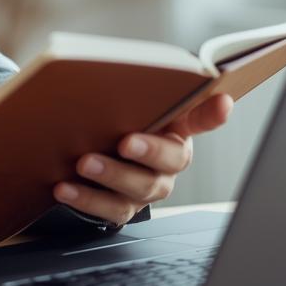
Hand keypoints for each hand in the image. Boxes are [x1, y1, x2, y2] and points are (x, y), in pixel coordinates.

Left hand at [53, 93, 233, 224]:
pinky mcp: (122, 208)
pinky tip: (64, 187)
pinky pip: (109, 210)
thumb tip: (171, 75)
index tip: (221, 102)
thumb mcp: (129, 104)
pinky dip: (86, 199)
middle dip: (148, 151)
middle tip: (124, 142)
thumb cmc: (115, 123)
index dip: (213, 113)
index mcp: (176, 131)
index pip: (202, 118)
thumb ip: (146, 90)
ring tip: (83, 163)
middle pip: (170, 161)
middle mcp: (168, 165)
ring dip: (111, 176)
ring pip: (138, 190)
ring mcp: (146, 190)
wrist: (88, 153)